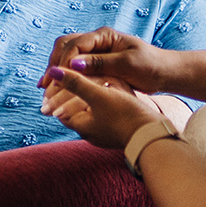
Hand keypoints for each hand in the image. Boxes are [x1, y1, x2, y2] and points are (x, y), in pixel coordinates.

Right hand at [41, 27, 171, 95]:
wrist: (163, 72)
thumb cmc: (150, 66)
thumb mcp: (127, 64)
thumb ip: (100, 63)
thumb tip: (73, 64)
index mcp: (104, 35)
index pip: (75, 44)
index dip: (63, 62)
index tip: (55, 80)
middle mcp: (97, 39)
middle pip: (65, 45)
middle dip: (53, 64)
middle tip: (44, 85)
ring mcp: (95, 49)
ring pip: (66, 54)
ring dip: (55, 69)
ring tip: (45, 88)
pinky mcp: (96, 61)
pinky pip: (74, 64)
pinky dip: (64, 74)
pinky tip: (57, 87)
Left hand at [44, 66, 162, 148]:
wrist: (153, 134)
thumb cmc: (125, 115)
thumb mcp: (98, 95)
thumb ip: (76, 83)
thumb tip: (52, 72)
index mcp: (81, 126)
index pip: (59, 108)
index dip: (57, 91)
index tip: (59, 76)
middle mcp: (90, 133)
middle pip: (73, 110)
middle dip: (71, 94)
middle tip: (70, 77)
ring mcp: (105, 134)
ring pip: (90, 111)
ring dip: (88, 97)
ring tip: (91, 81)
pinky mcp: (118, 130)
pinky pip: (105, 114)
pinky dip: (103, 101)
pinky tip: (111, 91)